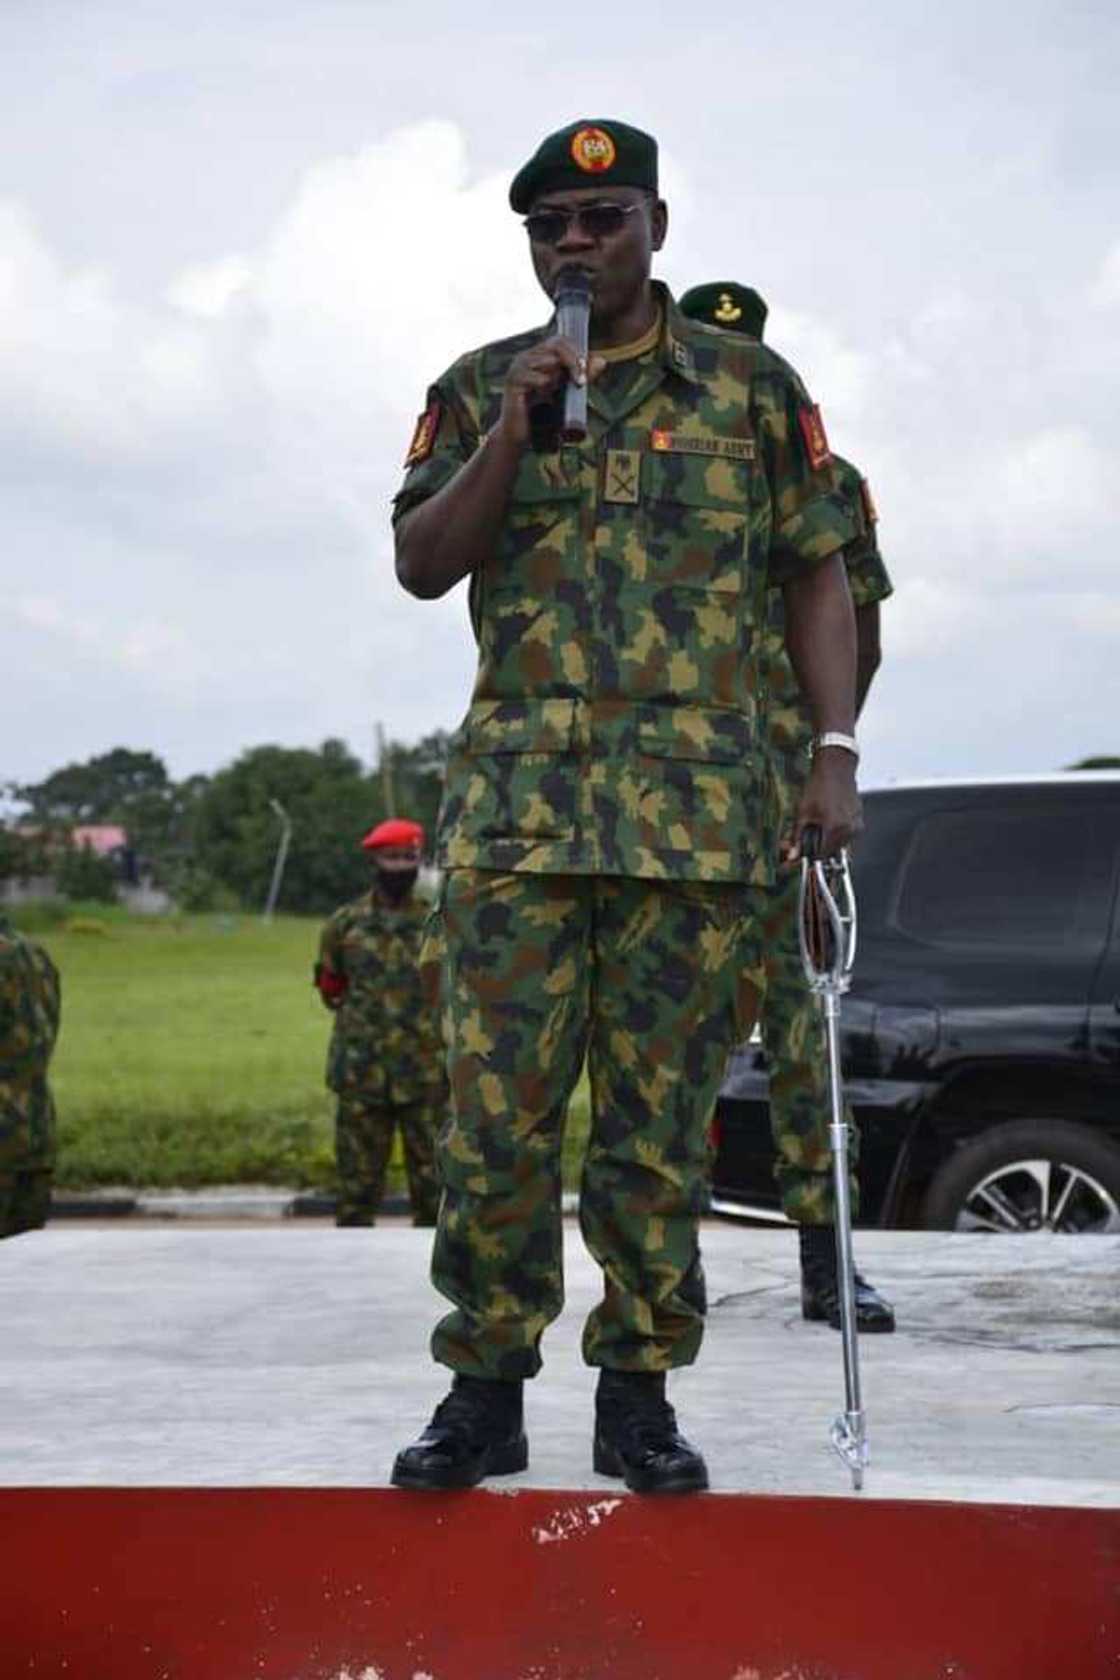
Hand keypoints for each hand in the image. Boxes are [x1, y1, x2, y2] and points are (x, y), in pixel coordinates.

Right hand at [497, 336, 603, 447]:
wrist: (519, 437)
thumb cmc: (541, 415)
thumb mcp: (565, 392)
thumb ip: (581, 376)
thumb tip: (602, 361)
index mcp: (537, 356)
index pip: (560, 341)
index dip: (576, 351)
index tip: (587, 368)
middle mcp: (526, 357)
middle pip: (557, 346)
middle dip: (574, 362)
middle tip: (581, 382)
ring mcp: (518, 367)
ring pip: (549, 362)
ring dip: (559, 378)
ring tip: (554, 392)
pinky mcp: (513, 381)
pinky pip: (539, 378)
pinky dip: (547, 388)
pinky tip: (543, 398)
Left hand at [783, 749, 861, 863]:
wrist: (835, 768)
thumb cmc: (818, 787)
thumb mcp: (803, 812)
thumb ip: (798, 838)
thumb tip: (792, 857)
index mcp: (835, 829)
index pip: (822, 855)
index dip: (810, 855)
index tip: (802, 852)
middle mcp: (849, 829)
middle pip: (832, 851)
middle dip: (818, 848)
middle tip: (807, 837)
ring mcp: (857, 824)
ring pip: (840, 843)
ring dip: (828, 840)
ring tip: (818, 825)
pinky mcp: (859, 819)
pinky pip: (847, 834)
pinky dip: (837, 832)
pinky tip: (828, 818)